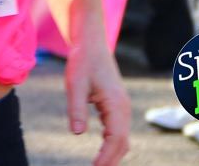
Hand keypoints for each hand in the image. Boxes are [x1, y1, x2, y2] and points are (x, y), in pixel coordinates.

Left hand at [65, 36, 130, 165]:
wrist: (91, 44)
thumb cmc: (82, 61)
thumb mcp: (75, 84)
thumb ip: (77, 108)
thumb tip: (77, 133)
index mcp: (117, 105)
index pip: (115, 139)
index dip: (106, 157)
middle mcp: (124, 109)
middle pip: (122, 143)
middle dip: (111, 160)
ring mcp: (122, 108)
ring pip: (121, 139)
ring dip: (112, 154)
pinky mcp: (116, 107)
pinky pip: (117, 131)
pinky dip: (111, 145)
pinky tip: (101, 153)